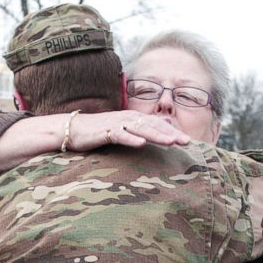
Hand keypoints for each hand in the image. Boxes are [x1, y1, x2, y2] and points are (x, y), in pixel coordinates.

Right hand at [69, 111, 189, 150]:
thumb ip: (143, 127)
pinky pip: (120, 135)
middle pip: (153, 126)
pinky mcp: (105, 132)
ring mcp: (117, 124)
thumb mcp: (124, 129)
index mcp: (134, 118)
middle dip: (170, 134)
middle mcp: (128, 119)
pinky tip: (141, 144)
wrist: (74, 129)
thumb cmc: (99, 131)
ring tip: (171, 142)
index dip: (173, 132)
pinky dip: (131, 139)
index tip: (188, 141)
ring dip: (156, 135)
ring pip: (140, 130)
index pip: (157, 125)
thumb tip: (164, 125)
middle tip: (187, 142)